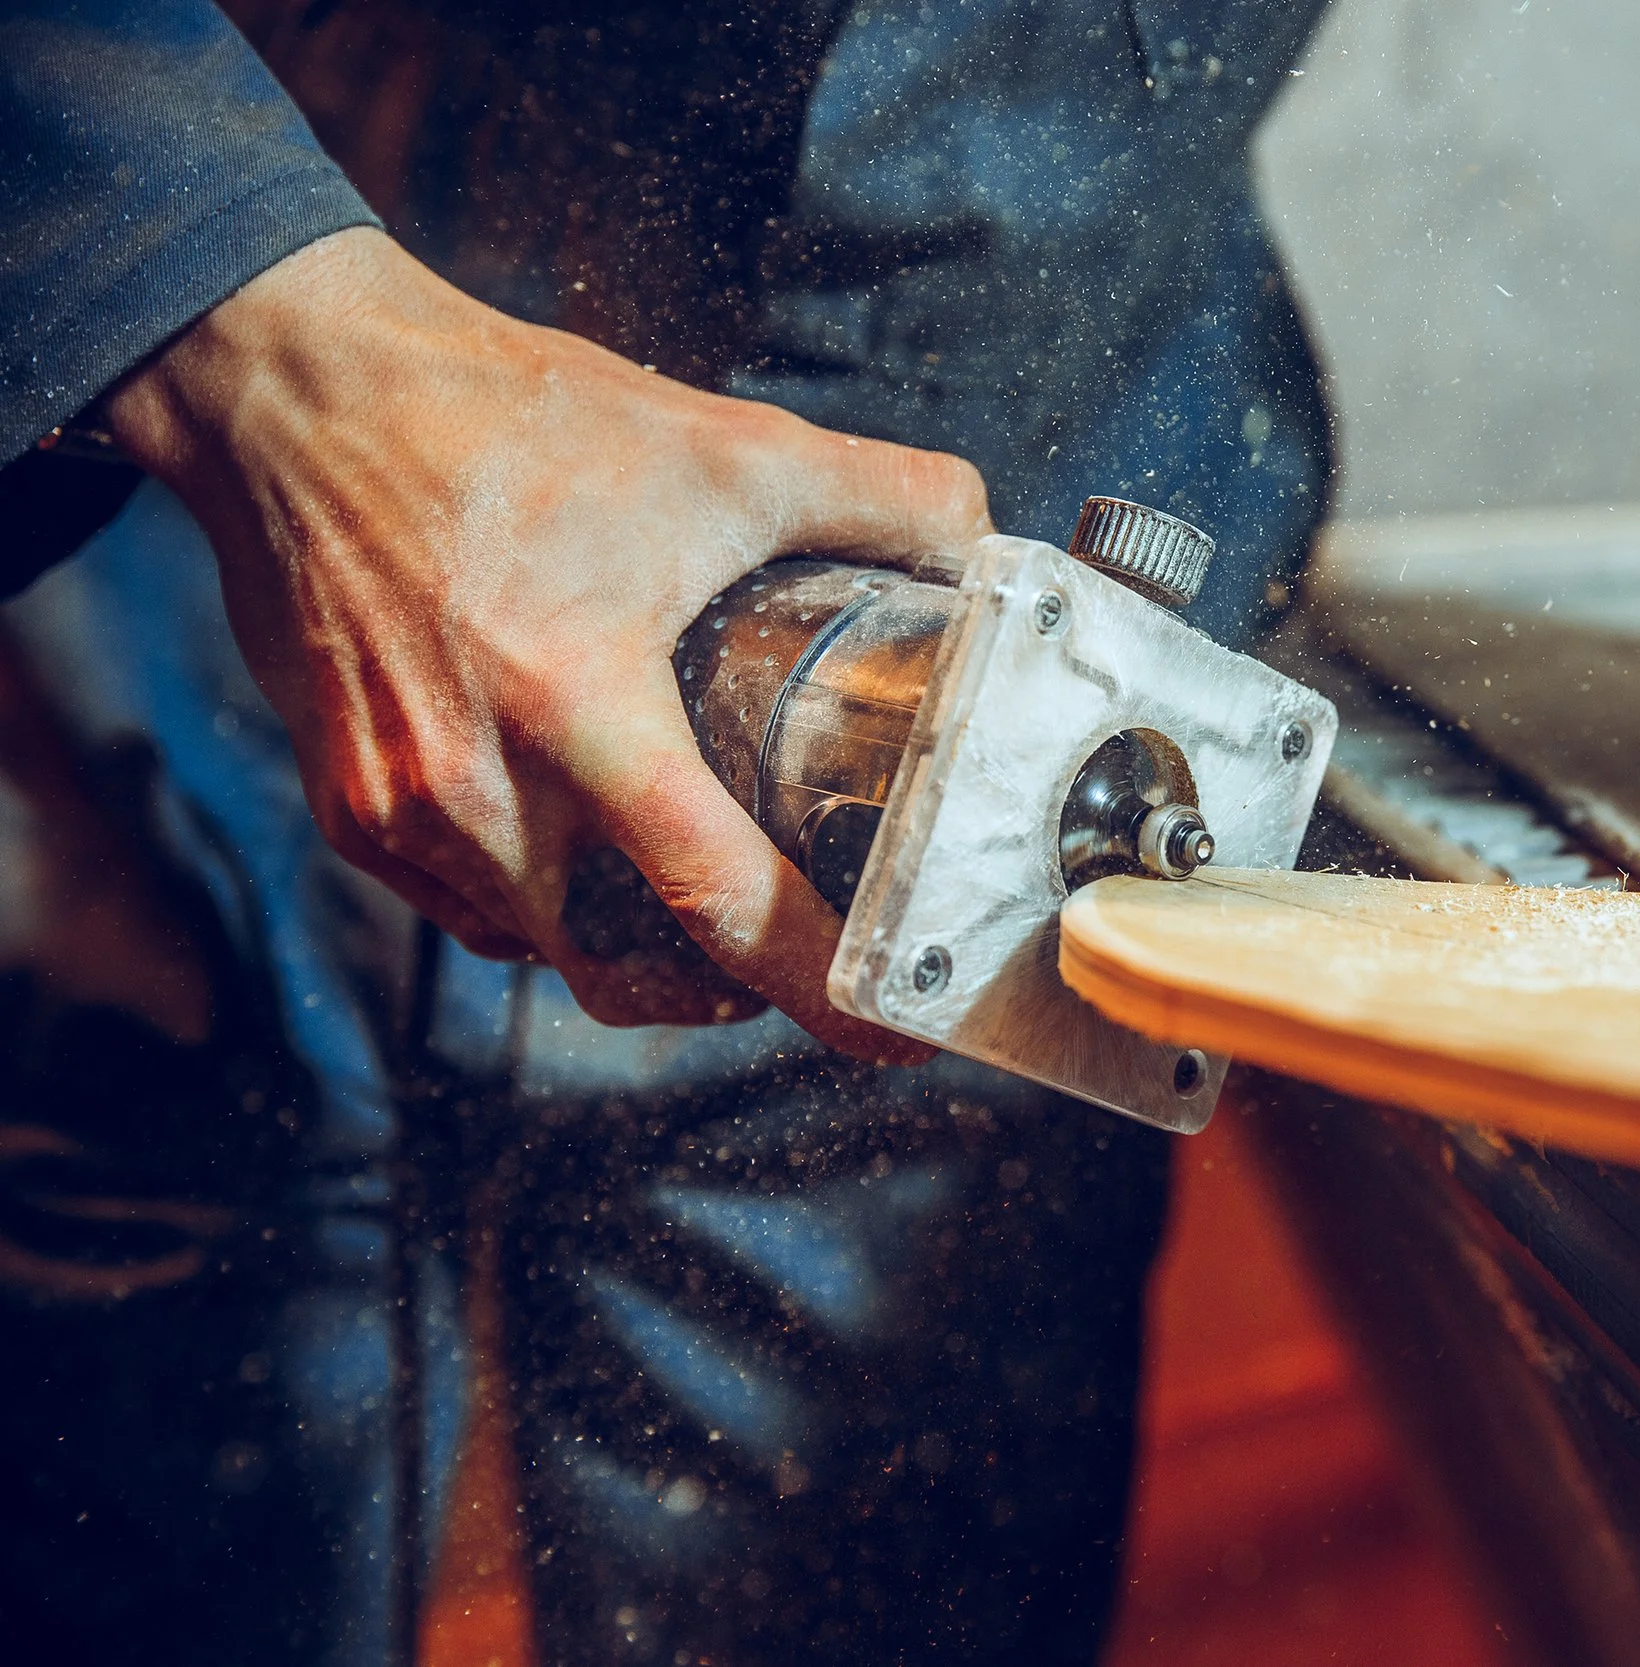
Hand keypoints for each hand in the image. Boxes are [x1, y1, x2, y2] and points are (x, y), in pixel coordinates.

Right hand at [102, 227, 989, 1057]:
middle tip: (798, 957)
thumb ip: (880, 493)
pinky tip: (585, 847)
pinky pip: (468, 912)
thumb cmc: (502, 422)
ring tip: (697, 893)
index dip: (820, 989)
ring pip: (545, 950)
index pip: (722, 901)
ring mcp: (401, 815)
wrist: (298, 397)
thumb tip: (982, 540)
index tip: (890, 1037)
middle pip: (630, 969)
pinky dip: (539, 905)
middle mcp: (480, 791)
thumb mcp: (722, 447)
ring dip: (628, 946)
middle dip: (726, 986)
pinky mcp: (348, 813)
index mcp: (582, 710)